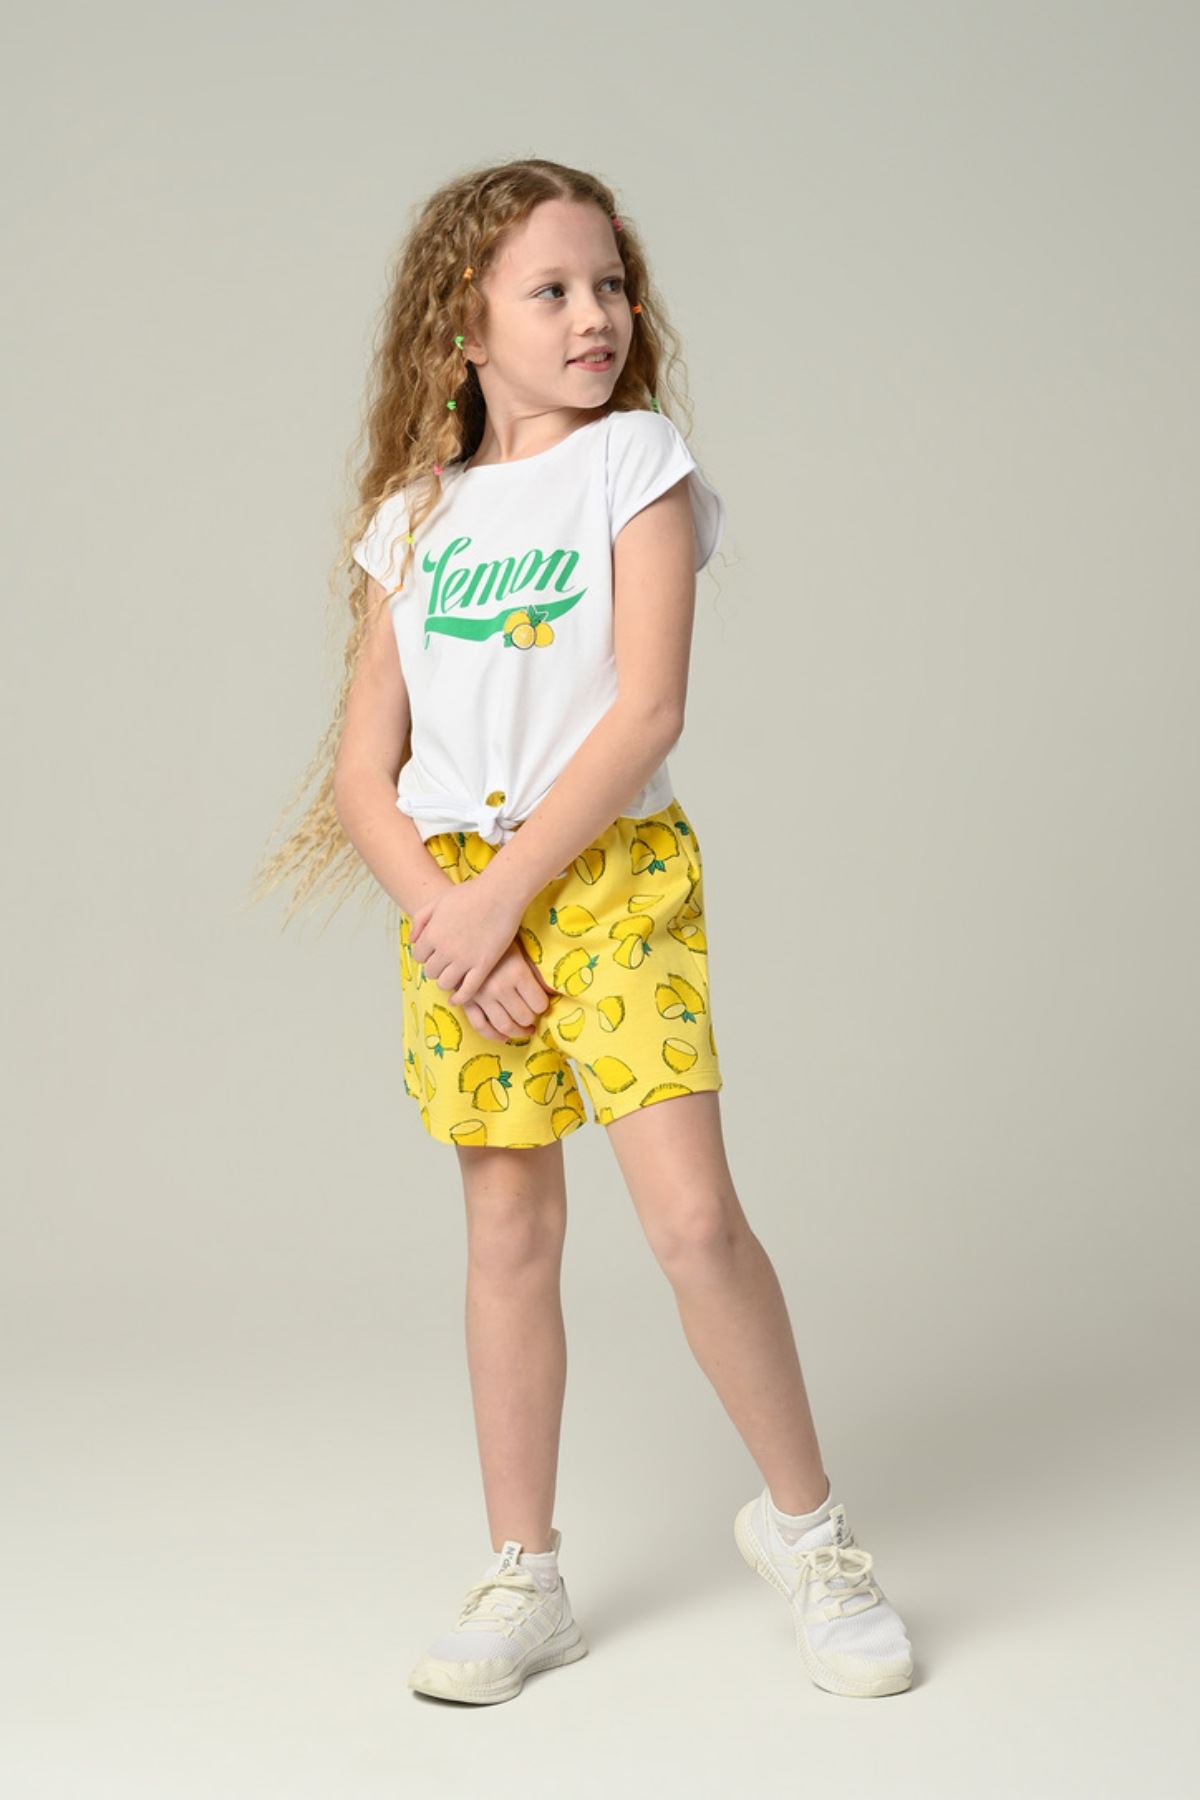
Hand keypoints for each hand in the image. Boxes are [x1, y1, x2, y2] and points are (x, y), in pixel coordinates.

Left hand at [408, 878, 526, 1008]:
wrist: (500, 893)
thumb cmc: (471, 893)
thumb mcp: (439, 901)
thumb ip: (421, 919)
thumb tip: (412, 940)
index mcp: (432, 934)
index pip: (418, 956)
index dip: (426, 955)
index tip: (435, 953)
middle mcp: (445, 950)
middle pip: (430, 971)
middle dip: (435, 968)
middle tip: (445, 963)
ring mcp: (464, 960)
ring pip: (445, 983)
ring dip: (446, 981)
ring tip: (453, 975)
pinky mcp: (483, 966)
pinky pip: (467, 990)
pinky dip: (460, 998)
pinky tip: (457, 999)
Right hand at [459, 940, 559, 1042]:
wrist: (466, 930)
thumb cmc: (499, 938)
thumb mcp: (521, 950)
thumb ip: (536, 973)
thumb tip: (551, 993)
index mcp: (517, 973)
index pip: (539, 1004)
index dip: (544, 1005)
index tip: (543, 1003)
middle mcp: (500, 988)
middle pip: (524, 1017)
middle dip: (532, 1019)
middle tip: (534, 1016)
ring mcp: (482, 996)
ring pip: (504, 1026)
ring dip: (518, 1032)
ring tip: (525, 1030)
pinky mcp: (467, 1000)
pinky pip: (480, 1026)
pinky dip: (493, 1035)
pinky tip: (502, 1037)